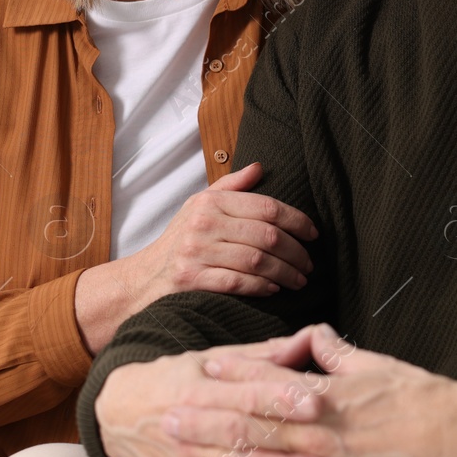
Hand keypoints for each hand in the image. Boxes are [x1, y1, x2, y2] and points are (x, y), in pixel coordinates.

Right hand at [75, 164, 317, 351]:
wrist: (143, 278)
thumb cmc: (179, 240)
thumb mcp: (198, 205)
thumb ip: (231, 187)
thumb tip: (260, 167)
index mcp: (211, 203)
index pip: (266, 207)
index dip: (296, 220)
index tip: (313, 234)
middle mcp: (204, 224)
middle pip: (266, 235)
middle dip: (296, 252)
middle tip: (309, 264)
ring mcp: (197, 252)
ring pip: (257, 261)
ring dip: (285, 273)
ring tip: (298, 280)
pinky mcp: (192, 280)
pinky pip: (238, 283)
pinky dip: (261, 287)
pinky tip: (274, 289)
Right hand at [94, 347, 338, 456]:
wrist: (120, 416)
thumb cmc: (176, 381)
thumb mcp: (211, 357)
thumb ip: (261, 356)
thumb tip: (307, 341)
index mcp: (197, 389)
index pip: (242, 395)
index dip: (279, 398)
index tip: (317, 402)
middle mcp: (189, 430)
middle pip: (242, 443)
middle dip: (288, 453)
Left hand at [184, 325, 456, 456]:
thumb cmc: (419, 396)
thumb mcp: (374, 364)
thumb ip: (336, 354)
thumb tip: (313, 337)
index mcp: (325, 398)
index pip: (266, 385)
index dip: (229, 378)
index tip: (198, 371)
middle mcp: (320, 437)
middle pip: (252, 431)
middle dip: (206, 426)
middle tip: (167, 421)